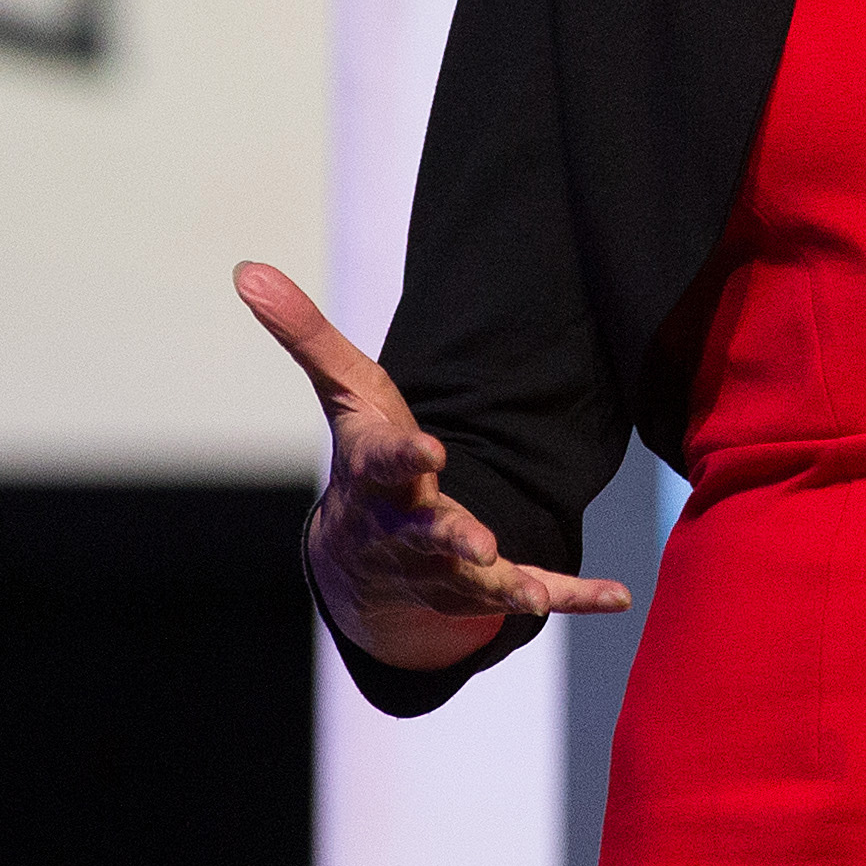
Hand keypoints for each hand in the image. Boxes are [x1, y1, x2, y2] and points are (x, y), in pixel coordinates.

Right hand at [233, 260, 630, 671]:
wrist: (360, 560)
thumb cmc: (363, 456)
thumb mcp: (345, 390)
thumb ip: (307, 333)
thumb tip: (246, 268)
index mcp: (381, 473)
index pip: (388, 462)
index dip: (407, 456)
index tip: (430, 447)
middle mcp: (411, 527)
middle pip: (430, 533)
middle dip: (453, 536)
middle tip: (478, 541)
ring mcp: (448, 565)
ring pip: (474, 581)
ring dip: (506, 585)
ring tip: (530, 590)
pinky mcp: (487, 585)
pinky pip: (535, 593)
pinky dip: (574, 597)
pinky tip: (618, 596)